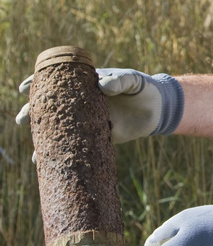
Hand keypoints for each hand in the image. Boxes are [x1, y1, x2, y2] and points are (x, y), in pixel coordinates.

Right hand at [16, 66, 183, 143]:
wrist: (157, 109)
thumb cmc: (142, 88)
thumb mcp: (132, 80)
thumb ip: (119, 80)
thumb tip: (102, 86)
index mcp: (85, 85)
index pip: (57, 82)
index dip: (39, 84)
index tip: (24, 88)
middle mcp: (81, 103)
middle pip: (52, 107)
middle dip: (33, 112)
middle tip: (21, 119)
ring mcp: (88, 121)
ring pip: (61, 129)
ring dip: (45, 139)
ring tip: (34, 149)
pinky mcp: (98, 137)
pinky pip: (77, 146)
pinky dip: (65, 154)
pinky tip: (52, 164)